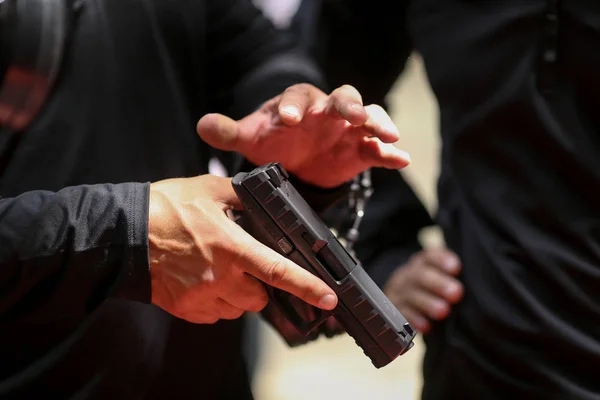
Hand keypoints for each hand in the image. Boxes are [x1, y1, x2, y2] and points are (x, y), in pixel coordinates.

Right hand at [147, 175, 337, 323]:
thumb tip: (262, 196)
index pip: (278, 271)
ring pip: (237, 308)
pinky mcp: (186, 309)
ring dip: (238, 293)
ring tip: (220, 268)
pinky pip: (215, 314)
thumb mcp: (208, 190)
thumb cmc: (164, 209)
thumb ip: (241, 195)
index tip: (328, 298)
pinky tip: (204, 279)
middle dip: (260, 285)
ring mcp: (202, 298)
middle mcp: (220, 278)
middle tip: (245, 263)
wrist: (123, 236)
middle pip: (259, 298)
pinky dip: (218, 301)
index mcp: (231, 248)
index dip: (307, 287)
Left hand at [196, 84, 410, 188]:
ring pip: (368, 118)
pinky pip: (378, 149)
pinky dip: (390, 153)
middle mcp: (327, 112)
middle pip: (343, 97)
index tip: (289, 120)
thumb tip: (202, 125)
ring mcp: (347, 130)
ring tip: (387, 134)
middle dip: (348, 105)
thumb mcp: (251, 138)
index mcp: (299, 103)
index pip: (299, 97)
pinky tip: (400, 159)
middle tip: (350, 115)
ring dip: (378, 123)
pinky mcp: (360, 150)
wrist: (295, 163)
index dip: (295, 105)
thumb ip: (228, 131)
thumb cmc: (274, 142)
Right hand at [383, 249, 463, 333]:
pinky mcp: (392, 312)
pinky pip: (401, 315)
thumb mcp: (436, 275)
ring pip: (410, 295)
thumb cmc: (429, 289)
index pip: (429, 257)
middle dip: (438, 283)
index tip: (456, 267)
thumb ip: (452, 276)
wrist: (397, 300)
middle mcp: (407, 276)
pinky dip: (413, 320)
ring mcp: (397, 293)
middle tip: (457, 292)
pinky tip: (426, 326)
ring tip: (444, 310)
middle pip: (419, 275)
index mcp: (420, 263)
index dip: (441, 260)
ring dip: (427, 303)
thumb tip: (479, 279)